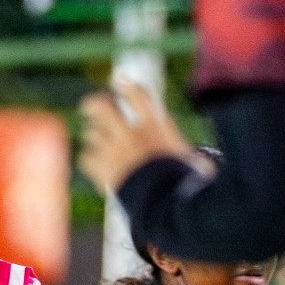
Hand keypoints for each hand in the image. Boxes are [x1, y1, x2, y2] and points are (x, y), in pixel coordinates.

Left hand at [77, 78, 192, 193]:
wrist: (164, 204)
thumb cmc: (183, 184)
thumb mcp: (189, 157)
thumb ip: (178, 147)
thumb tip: (197, 158)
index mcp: (155, 126)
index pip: (138, 94)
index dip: (126, 85)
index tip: (119, 80)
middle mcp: (131, 133)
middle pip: (102, 107)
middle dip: (93, 104)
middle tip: (89, 107)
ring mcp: (113, 150)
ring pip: (91, 133)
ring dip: (94, 137)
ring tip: (99, 144)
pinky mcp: (101, 169)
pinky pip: (86, 157)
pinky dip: (89, 160)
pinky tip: (96, 165)